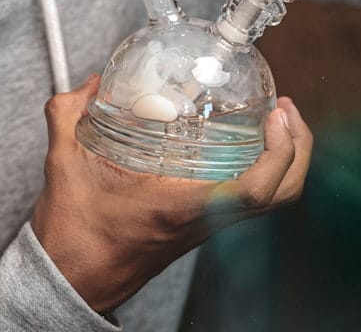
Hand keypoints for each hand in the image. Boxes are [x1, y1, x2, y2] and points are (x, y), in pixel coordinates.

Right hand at [30, 75, 311, 313]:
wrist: (73, 278)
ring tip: (274, 121)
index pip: (254, 191)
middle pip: (282, 196)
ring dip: (284, 160)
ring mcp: (205, 227)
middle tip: (286, 109)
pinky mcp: (200, 227)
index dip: (279, 152)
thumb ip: (67, 114)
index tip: (277, 116)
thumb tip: (89, 82)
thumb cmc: (74, 235)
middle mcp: (202, 221)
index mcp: (180, 208)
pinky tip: (239, 145)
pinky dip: (261, 170)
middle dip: (298, 149)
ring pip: (271, 201)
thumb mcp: (63, 164)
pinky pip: (249, 201)